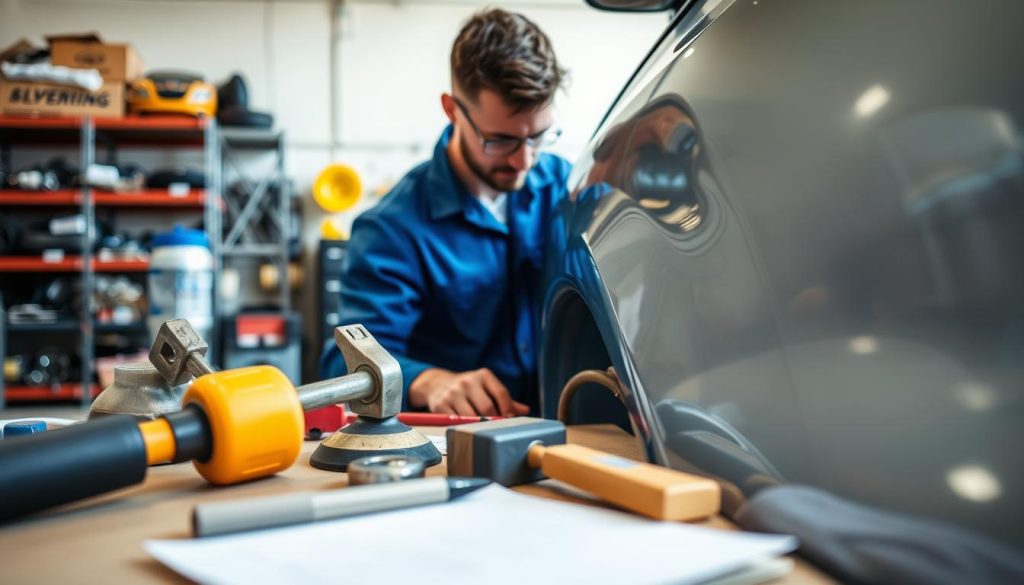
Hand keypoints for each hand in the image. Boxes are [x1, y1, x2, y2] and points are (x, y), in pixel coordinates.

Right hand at [409, 368, 530, 416]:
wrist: (436, 384)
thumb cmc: (469, 389)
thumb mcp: (486, 387)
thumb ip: (504, 399)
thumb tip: (525, 410)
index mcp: (483, 375)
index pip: (501, 393)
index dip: (508, 409)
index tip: (510, 419)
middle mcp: (468, 382)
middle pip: (487, 407)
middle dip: (493, 420)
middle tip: (495, 428)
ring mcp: (453, 393)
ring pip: (471, 417)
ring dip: (478, 426)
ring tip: (481, 429)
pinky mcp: (441, 405)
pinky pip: (456, 421)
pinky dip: (463, 427)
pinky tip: (465, 426)